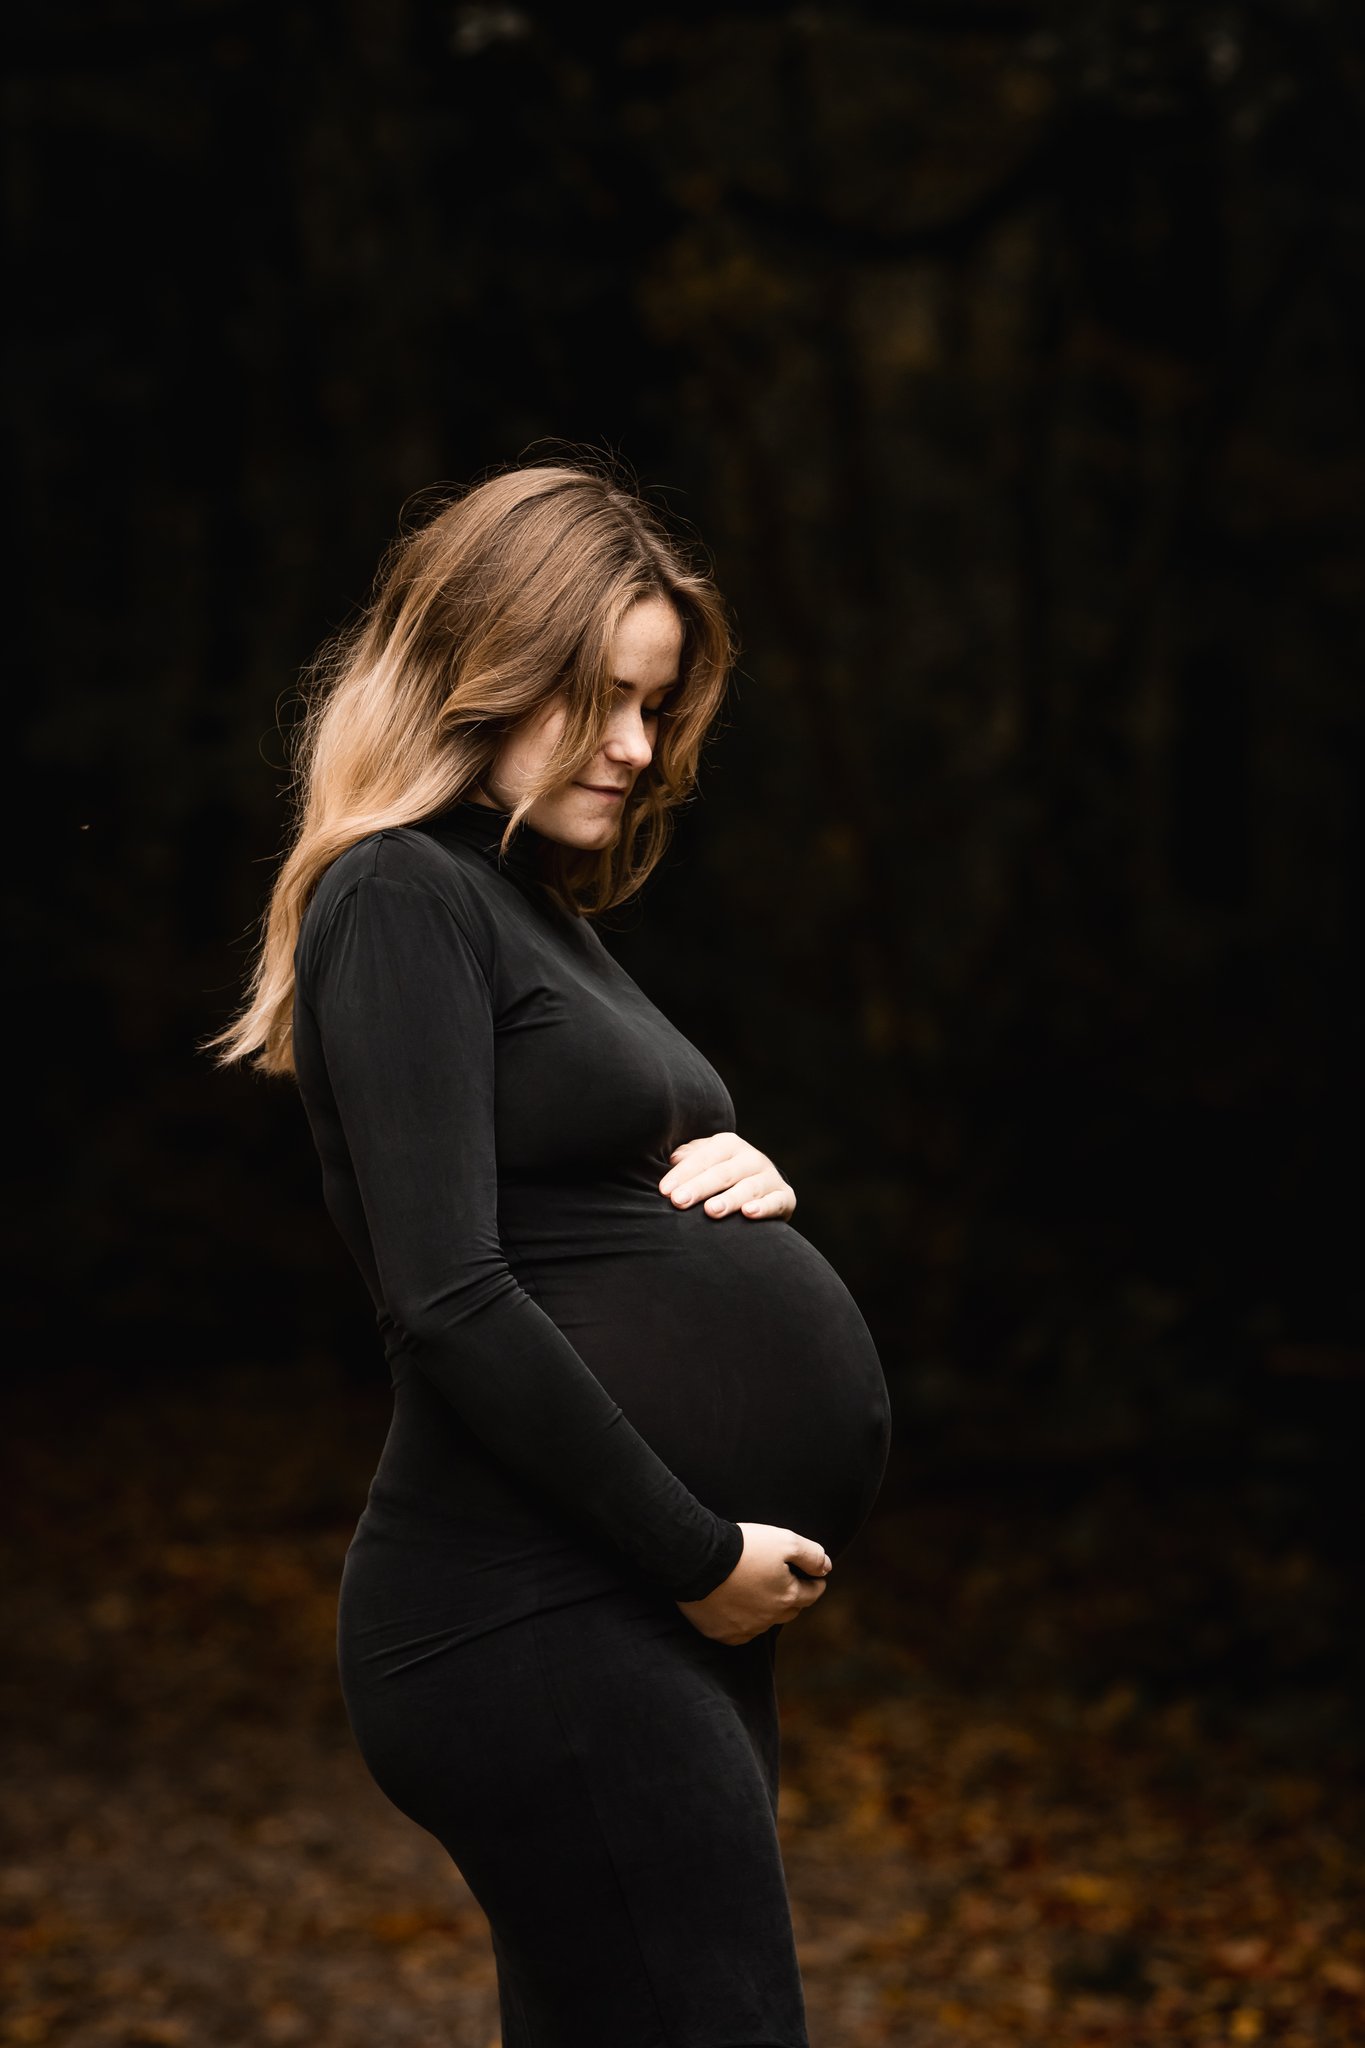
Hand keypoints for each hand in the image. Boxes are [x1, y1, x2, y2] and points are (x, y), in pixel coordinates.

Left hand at [659, 1131, 796, 1220]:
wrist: (762, 1189)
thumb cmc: (719, 1176)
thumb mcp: (704, 1163)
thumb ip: (687, 1159)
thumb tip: (672, 1159)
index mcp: (728, 1144)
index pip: (703, 1157)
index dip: (682, 1174)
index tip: (664, 1191)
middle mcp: (751, 1157)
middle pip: (722, 1173)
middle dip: (699, 1188)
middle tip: (679, 1202)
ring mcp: (769, 1176)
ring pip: (748, 1188)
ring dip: (729, 1199)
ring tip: (711, 1211)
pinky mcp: (786, 1197)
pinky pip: (776, 1201)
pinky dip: (764, 1207)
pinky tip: (748, 1213)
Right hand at [675, 1523, 831, 1644]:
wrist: (698, 1560)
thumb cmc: (743, 1547)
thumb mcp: (784, 1540)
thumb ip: (811, 1554)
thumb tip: (826, 1567)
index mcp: (788, 1597)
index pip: (812, 1593)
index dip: (815, 1581)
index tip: (814, 1576)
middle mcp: (770, 1619)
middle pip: (791, 1610)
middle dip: (794, 1596)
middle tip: (787, 1582)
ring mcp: (745, 1629)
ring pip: (766, 1622)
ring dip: (767, 1609)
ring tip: (758, 1591)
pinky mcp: (723, 1634)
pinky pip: (740, 1633)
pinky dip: (743, 1622)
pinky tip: (737, 1608)